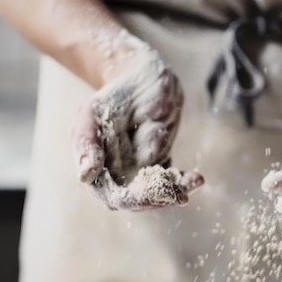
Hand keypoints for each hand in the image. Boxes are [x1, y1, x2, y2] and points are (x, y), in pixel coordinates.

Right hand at [71, 29, 203, 209]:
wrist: (142, 81)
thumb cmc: (114, 96)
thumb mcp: (93, 112)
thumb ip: (85, 142)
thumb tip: (86, 175)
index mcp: (97, 171)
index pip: (113, 196)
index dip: (132, 199)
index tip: (151, 192)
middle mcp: (117, 177)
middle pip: (138, 200)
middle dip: (158, 198)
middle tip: (177, 195)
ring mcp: (140, 173)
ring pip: (158, 193)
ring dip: (176, 192)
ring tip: (192, 182)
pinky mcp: (159, 165)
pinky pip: (172, 180)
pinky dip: (184, 182)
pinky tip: (196, 178)